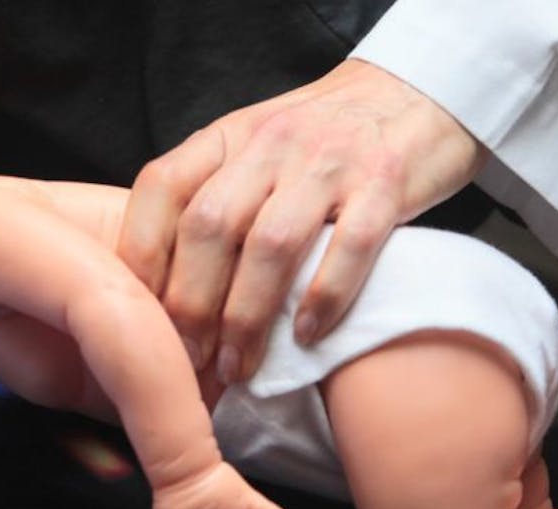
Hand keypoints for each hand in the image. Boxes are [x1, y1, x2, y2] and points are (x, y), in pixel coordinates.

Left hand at [119, 59, 486, 383]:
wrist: (417, 92)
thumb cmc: (326, 139)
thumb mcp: (255, 148)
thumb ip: (213, 197)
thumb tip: (162, 289)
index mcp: (229, 136)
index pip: (162, 188)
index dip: (142, 255)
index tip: (139, 316)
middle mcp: (272, 144)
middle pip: (210, 226)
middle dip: (191, 304)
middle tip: (189, 360)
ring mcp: (330, 162)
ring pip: (272, 245)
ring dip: (248, 316)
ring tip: (239, 366)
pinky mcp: (385, 183)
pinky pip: (350, 246)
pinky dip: (324, 298)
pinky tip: (307, 337)